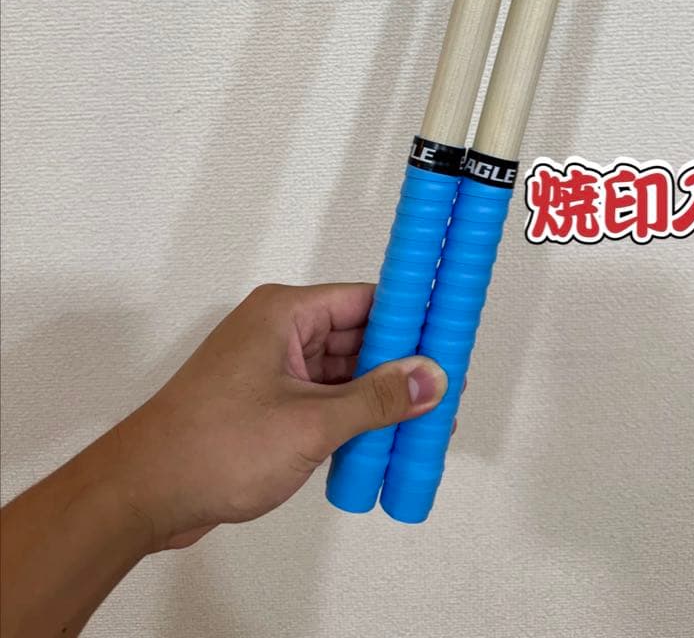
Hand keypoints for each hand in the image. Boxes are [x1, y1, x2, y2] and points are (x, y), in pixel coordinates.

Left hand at [112, 282, 447, 549]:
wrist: (144, 493)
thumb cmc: (213, 446)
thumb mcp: (310, 422)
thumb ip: (376, 399)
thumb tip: (430, 378)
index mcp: (285, 314)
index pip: (365, 300)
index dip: (410, 316)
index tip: (449, 333)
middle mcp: (278, 333)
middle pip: (358, 337)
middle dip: (400, 366)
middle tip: (445, 389)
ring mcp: (271, 370)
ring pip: (342, 374)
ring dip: (377, 399)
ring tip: (426, 422)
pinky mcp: (266, 405)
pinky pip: (323, 401)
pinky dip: (351, 420)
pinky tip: (384, 443)